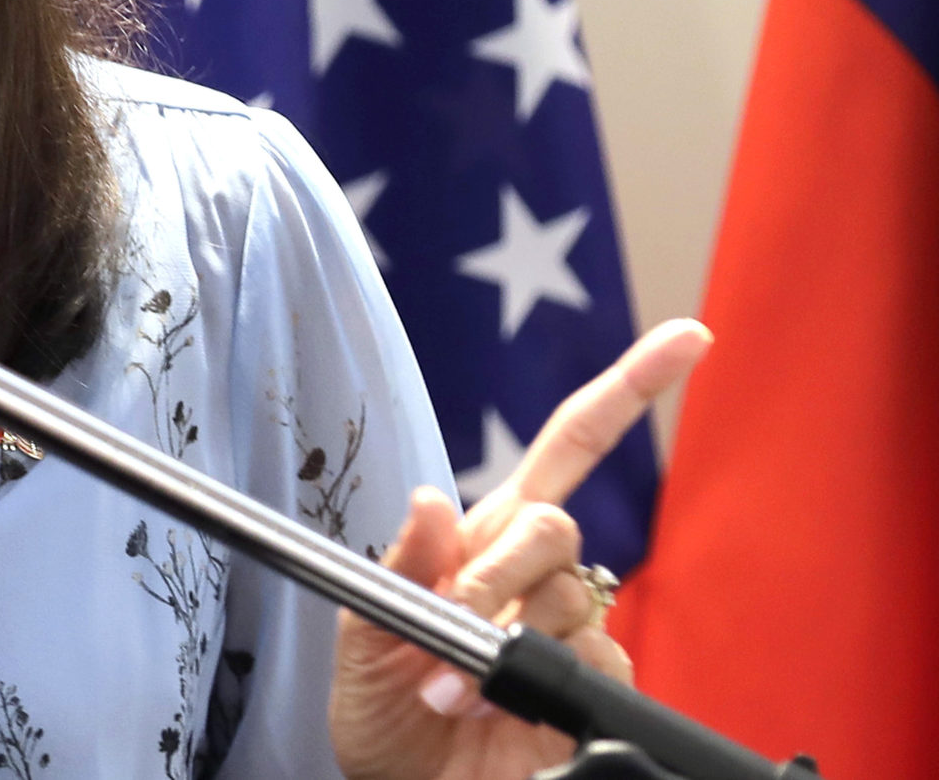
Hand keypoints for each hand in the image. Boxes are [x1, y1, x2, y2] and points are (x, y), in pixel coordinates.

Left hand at [329, 318, 712, 779]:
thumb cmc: (382, 712)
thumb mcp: (362, 633)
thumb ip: (398, 567)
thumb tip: (430, 500)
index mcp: (483, 538)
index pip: (570, 446)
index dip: (628, 388)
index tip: (689, 338)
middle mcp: (534, 577)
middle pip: (557, 524)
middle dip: (500, 568)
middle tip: (453, 619)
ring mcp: (568, 633)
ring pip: (567, 594)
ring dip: (502, 635)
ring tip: (450, 683)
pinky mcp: (592, 688)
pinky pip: (584, 661)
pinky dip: (526, 683)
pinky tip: (489, 706)